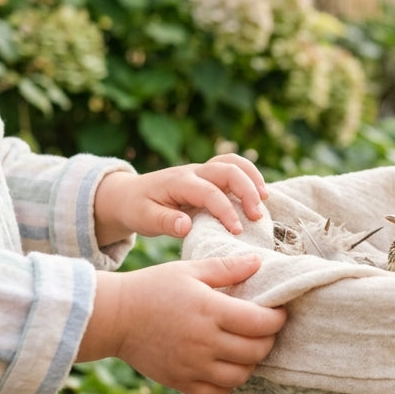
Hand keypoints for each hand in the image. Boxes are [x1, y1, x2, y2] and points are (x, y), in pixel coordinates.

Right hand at [79, 255, 285, 393]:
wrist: (113, 317)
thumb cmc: (152, 288)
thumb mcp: (189, 271)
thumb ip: (227, 268)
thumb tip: (258, 261)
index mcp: (210, 310)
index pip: (260, 322)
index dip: (277, 319)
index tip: (278, 312)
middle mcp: (204, 342)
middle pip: (256, 351)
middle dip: (269, 339)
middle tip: (265, 329)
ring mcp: (192, 366)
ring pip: (240, 376)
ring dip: (251, 362)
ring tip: (248, 348)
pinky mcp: (180, 382)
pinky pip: (217, 393)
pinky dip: (229, 383)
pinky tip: (227, 367)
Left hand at [94, 155, 269, 245]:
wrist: (129, 194)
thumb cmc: (137, 208)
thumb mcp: (144, 219)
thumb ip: (165, 222)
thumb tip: (186, 226)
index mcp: (179, 182)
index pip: (209, 192)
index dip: (226, 211)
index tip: (237, 231)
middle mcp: (194, 172)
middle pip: (228, 170)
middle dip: (247, 191)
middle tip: (257, 217)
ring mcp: (202, 171)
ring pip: (234, 162)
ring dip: (253, 178)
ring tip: (265, 200)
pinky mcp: (209, 176)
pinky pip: (234, 168)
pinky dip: (250, 177)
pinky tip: (260, 196)